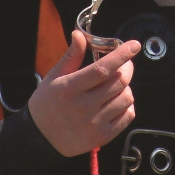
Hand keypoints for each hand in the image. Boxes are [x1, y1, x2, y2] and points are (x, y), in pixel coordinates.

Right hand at [27, 30, 139, 156]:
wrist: (40, 139)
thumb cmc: (47, 103)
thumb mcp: (54, 77)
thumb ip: (71, 56)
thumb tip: (79, 35)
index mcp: (70, 88)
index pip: (101, 69)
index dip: (120, 56)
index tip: (134, 45)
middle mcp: (83, 107)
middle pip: (119, 82)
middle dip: (127, 68)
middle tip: (124, 65)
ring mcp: (94, 124)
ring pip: (126, 99)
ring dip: (126, 88)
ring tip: (115, 86)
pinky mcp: (102, 137)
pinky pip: (127, 116)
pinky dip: (127, 106)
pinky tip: (116, 102)